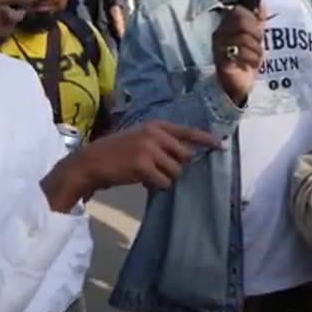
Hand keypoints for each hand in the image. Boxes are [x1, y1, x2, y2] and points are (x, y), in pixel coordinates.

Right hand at [79, 120, 222, 192]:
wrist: (91, 162)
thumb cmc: (116, 151)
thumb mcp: (140, 137)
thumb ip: (162, 142)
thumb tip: (188, 155)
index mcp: (156, 125)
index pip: (187, 132)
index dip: (205, 139)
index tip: (220, 146)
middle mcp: (155, 134)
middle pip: (185, 156)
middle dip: (176, 166)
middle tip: (158, 169)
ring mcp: (149, 149)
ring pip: (176, 171)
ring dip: (165, 177)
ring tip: (147, 173)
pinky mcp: (143, 165)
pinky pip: (164, 182)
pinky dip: (156, 185)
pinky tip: (142, 180)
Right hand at [212, 5, 264, 104]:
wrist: (239, 88)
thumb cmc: (246, 61)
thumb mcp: (255, 38)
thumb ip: (258, 20)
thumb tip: (262, 3)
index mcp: (226, 24)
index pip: (239, 10)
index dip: (253, 19)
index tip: (258, 31)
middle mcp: (219, 33)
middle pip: (243, 22)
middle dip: (256, 35)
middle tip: (257, 46)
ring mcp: (219, 46)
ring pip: (244, 38)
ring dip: (256, 50)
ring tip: (254, 59)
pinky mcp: (221, 60)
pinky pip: (240, 52)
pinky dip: (251, 60)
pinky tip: (249, 66)